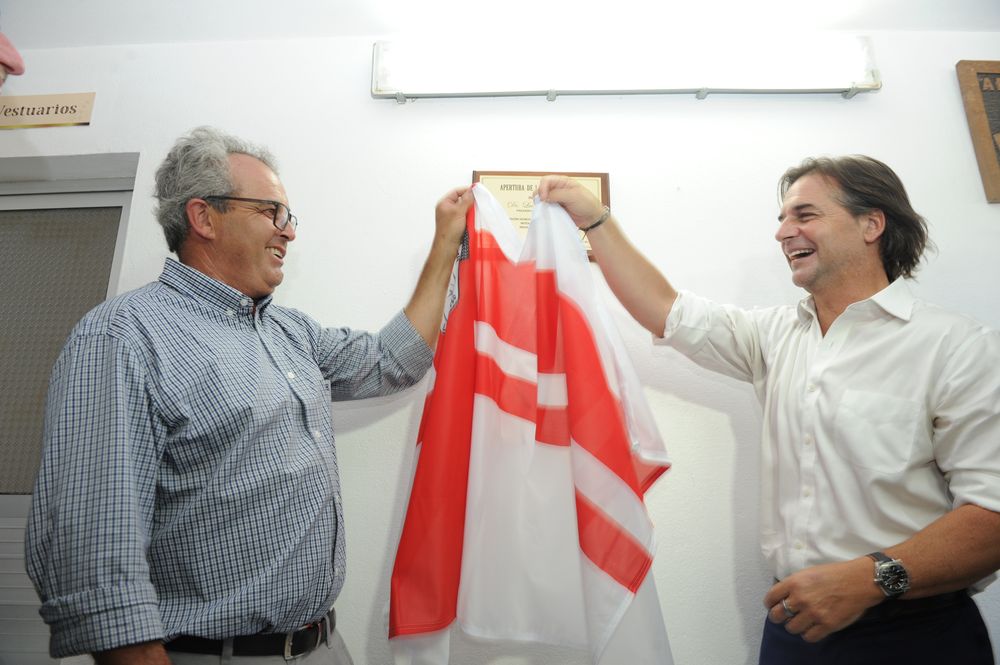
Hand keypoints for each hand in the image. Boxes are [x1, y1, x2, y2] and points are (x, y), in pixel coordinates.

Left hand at [435, 186, 472, 246]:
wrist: (448, 246)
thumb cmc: (448, 230)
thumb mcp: (458, 211)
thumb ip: (466, 200)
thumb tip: (472, 190)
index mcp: (444, 203)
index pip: (457, 191)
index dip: (466, 190)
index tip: (476, 191)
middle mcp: (448, 209)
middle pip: (462, 200)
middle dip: (470, 201)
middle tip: (477, 202)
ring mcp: (452, 217)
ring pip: (465, 209)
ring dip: (471, 210)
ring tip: (475, 212)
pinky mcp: (457, 224)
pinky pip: (466, 216)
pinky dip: (471, 217)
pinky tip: (474, 219)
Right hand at [535, 175, 605, 228]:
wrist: (592, 218)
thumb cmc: (588, 203)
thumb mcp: (573, 195)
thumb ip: (557, 194)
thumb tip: (543, 197)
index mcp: (563, 182)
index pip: (546, 180)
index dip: (542, 188)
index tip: (544, 198)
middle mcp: (558, 189)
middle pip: (542, 189)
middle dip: (540, 196)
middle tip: (542, 204)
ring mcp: (556, 199)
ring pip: (542, 199)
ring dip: (542, 204)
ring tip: (545, 209)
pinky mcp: (556, 209)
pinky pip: (546, 208)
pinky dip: (544, 211)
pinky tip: (548, 213)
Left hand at [763, 558, 881, 641]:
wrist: (859, 581)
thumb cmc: (835, 573)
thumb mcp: (809, 572)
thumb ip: (794, 584)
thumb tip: (783, 595)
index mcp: (794, 583)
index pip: (771, 598)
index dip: (770, 603)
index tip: (772, 606)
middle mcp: (800, 599)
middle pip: (777, 615)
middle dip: (777, 617)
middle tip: (783, 617)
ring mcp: (813, 613)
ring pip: (791, 628)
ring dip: (794, 626)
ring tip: (800, 622)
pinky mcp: (826, 625)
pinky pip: (808, 637)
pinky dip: (808, 634)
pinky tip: (811, 629)